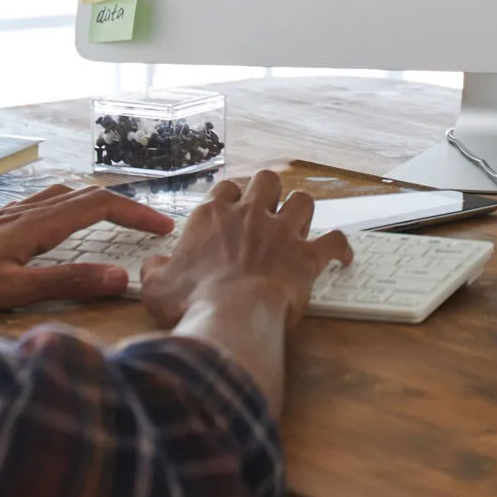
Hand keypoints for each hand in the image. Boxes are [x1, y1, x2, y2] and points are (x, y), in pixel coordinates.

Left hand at [0, 183, 177, 311]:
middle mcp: (24, 211)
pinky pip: (42, 203)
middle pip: (85, 193)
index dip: (136, 212)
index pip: (99, 203)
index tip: (163, 228)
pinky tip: (58, 227)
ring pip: (62, 195)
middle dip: (122, 204)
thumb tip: (121, 276)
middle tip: (149, 225)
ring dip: (94, 201)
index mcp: (36, 223)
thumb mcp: (14, 290)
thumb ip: (67, 283)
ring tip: (114, 220)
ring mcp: (7, 215)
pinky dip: (68, 207)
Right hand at [138, 170, 351, 328]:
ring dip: (302, 210)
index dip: (230, 197)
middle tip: (267, 209)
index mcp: (212, 217)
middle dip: (269, 191)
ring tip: (299, 224)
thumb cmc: (191, 301)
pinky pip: (334, 241)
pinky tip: (343, 257)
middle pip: (267, 181)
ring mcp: (282, 232)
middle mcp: (250, 216)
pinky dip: (341, 248)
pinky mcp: (307, 256)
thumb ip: (155, 269)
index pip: (224, 189)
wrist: (230, 316)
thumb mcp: (157, 286)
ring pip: (303, 200)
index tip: (231, 209)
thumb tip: (153, 264)